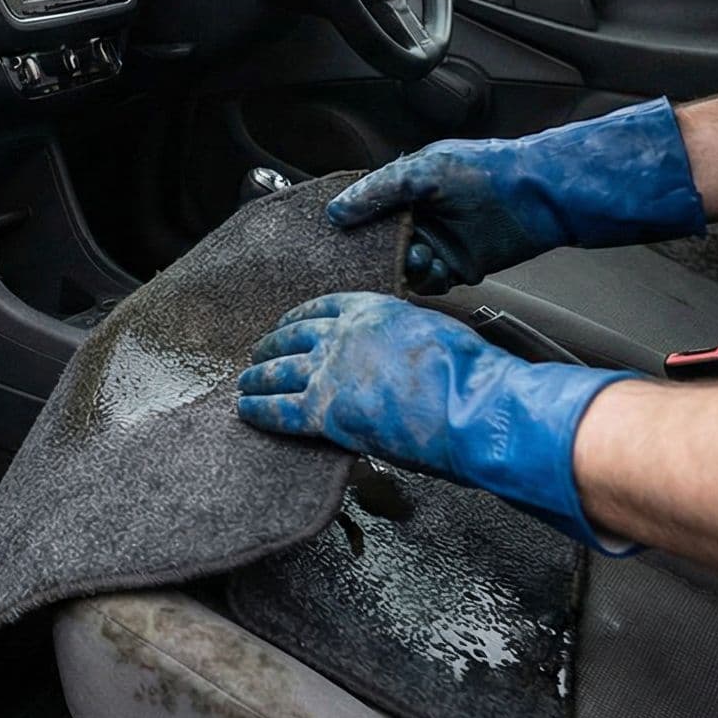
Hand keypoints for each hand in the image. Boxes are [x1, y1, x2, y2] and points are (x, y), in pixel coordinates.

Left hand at [236, 293, 638, 550]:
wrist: (473, 406)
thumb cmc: (468, 375)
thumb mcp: (429, 331)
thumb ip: (399, 334)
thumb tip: (391, 345)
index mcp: (370, 309)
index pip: (320, 307)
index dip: (296, 318)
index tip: (286, 325)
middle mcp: (342, 334)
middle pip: (291, 338)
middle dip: (270, 347)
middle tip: (258, 355)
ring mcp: (329, 371)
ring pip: (276, 372)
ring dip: (256, 378)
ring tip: (244, 383)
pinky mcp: (324, 411)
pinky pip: (278, 410)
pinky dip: (258, 410)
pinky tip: (245, 411)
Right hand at [327, 98, 705, 290]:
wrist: (540, 195)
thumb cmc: (487, 170)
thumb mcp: (423, 171)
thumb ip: (378, 191)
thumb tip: (337, 212)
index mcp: (405, 190)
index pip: (364, 210)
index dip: (350, 224)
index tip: (334, 236)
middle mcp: (418, 218)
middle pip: (377, 244)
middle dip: (371, 252)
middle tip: (365, 257)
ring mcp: (437, 244)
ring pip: (401, 266)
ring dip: (402, 266)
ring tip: (416, 255)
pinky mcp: (457, 268)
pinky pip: (429, 283)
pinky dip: (425, 280)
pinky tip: (431, 267)